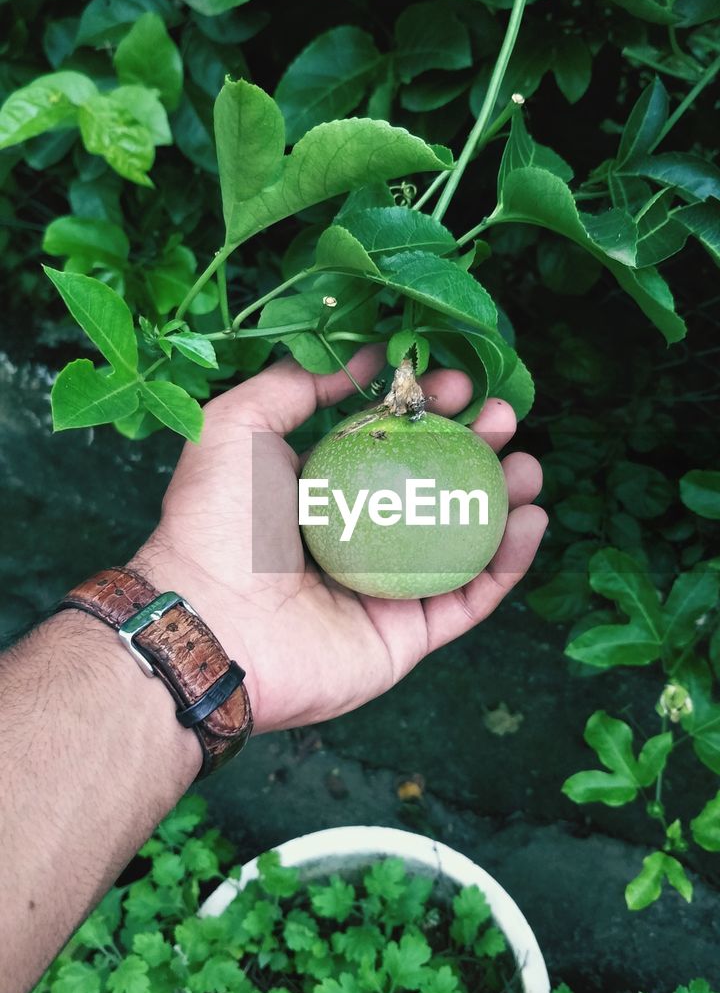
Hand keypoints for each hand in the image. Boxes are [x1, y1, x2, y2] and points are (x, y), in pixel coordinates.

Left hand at [137, 346, 546, 733]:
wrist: (211, 624)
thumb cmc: (217, 521)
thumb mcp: (239, 426)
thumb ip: (298, 384)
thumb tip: (367, 356)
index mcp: (322, 492)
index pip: (392, 444)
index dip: (429, 411)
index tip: (457, 383)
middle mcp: (358, 539)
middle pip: (436, 489)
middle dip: (478, 447)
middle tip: (505, 416)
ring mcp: (385, 590)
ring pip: (464, 544)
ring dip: (504, 503)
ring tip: (528, 467)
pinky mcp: (405, 637)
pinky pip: (469, 598)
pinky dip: (507, 564)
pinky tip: (530, 521)